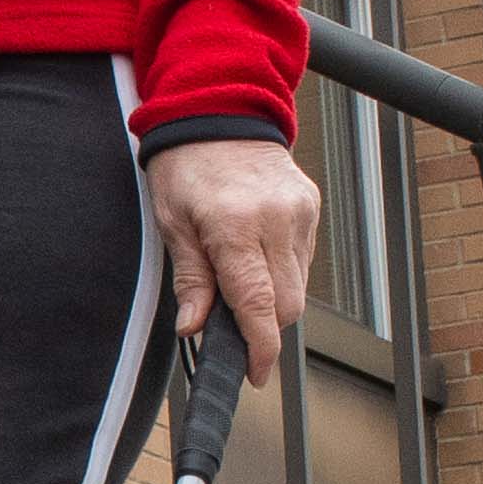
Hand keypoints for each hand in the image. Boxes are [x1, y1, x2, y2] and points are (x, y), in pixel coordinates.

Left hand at [142, 135, 319, 384]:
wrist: (219, 109)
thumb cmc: (186, 164)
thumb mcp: (172, 223)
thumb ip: (190, 280)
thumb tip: (193, 327)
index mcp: (234, 226)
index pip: (258, 304)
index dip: (260, 349)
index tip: (255, 374)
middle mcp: (276, 219)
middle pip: (286, 304)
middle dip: (263, 327)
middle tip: (233, 326)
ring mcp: (300, 212)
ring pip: (298, 285)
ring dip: (272, 299)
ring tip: (239, 279)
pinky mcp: (311, 206)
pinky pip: (302, 259)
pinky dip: (281, 272)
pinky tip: (256, 255)